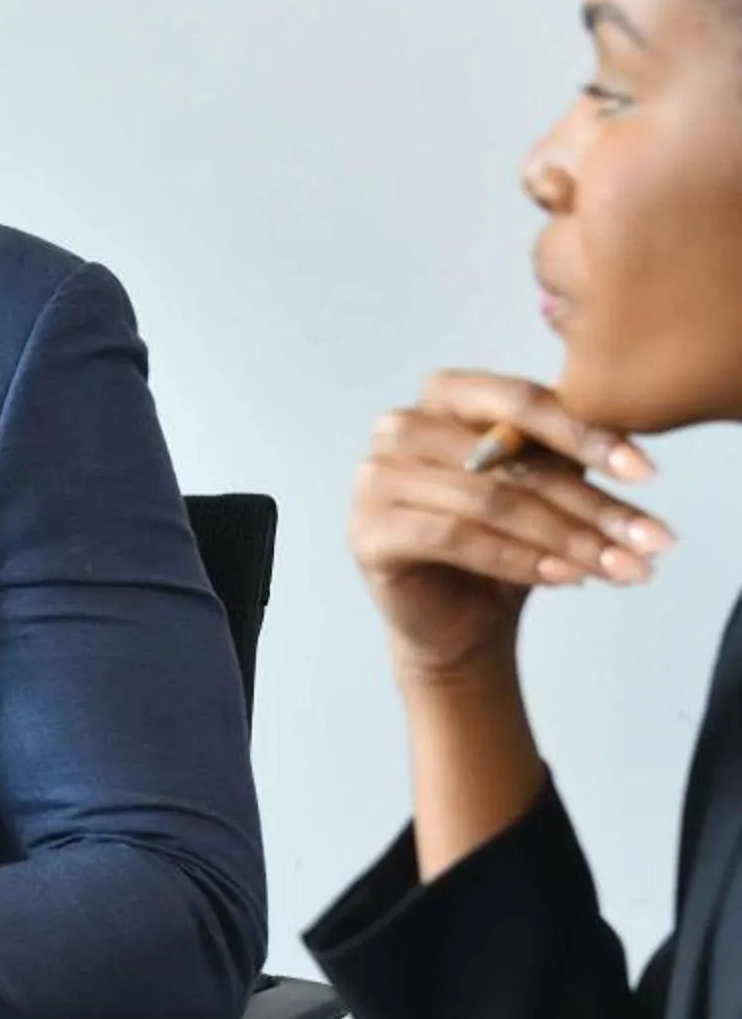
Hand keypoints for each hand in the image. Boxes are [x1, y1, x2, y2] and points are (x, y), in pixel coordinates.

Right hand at [351, 370, 668, 681]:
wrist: (459, 620)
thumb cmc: (504, 541)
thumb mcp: (543, 483)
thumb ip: (566, 453)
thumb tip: (633, 451)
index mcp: (441, 398)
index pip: (516, 401)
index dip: (585, 433)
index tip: (647, 473)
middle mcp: (398, 429)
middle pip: (505, 457)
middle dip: (588, 501)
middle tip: (651, 538)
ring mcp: (374, 481)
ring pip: (486, 500)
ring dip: (565, 536)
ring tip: (622, 567)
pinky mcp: (368, 534)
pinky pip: (453, 538)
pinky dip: (517, 558)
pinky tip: (567, 578)